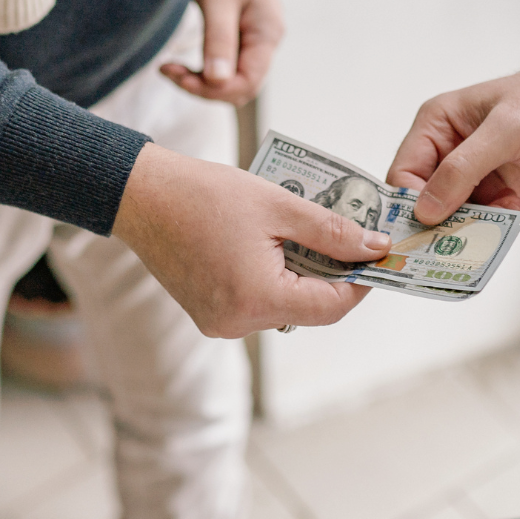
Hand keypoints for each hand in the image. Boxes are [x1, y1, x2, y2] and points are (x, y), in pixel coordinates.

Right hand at [113, 143, 390, 337]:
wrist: (141, 195)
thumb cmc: (206, 194)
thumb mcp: (280, 205)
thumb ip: (333, 231)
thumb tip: (375, 248)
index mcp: (258, 299)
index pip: (331, 307)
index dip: (361, 282)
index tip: (378, 256)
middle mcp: (238, 323)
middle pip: (310, 310)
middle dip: (333, 275)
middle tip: (351, 238)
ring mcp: (220, 323)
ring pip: (285, 307)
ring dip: (304, 275)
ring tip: (311, 234)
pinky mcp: (209, 314)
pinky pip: (258, 303)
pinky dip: (277, 278)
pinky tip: (278, 245)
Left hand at [160, 0, 282, 105]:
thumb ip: (219, 40)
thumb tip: (218, 81)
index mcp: (267, 33)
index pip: (246, 84)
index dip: (212, 89)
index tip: (177, 74)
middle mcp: (266, 39)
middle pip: (240, 87)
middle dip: (205, 87)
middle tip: (169, 70)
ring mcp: (255, 36)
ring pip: (231, 77)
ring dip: (201, 79)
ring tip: (171, 67)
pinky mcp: (241, 31)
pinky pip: (226, 62)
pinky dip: (204, 67)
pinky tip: (182, 62)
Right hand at [387, 69, 519, 224]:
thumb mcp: (505, 129)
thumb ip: (463, 168)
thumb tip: (426, 210)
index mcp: (436, 126)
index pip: (404, 173)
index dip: (408, 204)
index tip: (422, 231)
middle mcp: (446, 153)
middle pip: (422, 201)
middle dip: (435, 223)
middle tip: (448, 244)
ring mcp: (470, 177)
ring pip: (450, 217)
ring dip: (466, 227)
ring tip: (486, 227)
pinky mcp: (494, 195)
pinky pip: (479, 221)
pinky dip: (490, 226)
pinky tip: (513, 207)